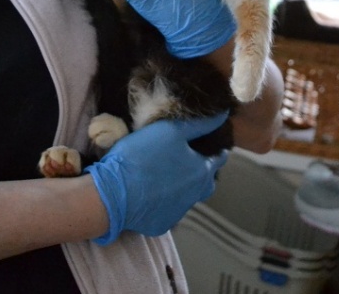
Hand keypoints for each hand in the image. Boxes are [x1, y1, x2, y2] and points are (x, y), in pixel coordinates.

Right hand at [85, 112, 228, 244]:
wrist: (114, 192)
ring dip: (182, 187)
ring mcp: (178, 212)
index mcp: (201, 171)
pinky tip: (150, 192)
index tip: (213, 144)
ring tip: (167, 175)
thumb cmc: (143, 156)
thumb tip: (224, 115)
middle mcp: (195, 194)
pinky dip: (162, 200)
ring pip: (187, 197)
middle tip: (189, 161)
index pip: (219, 159)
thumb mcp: (170, 130)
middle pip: (206, 182)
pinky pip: (167, 209)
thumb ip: (199, 124)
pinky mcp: (161, 223)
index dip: (217, 150)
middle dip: (202, 172)